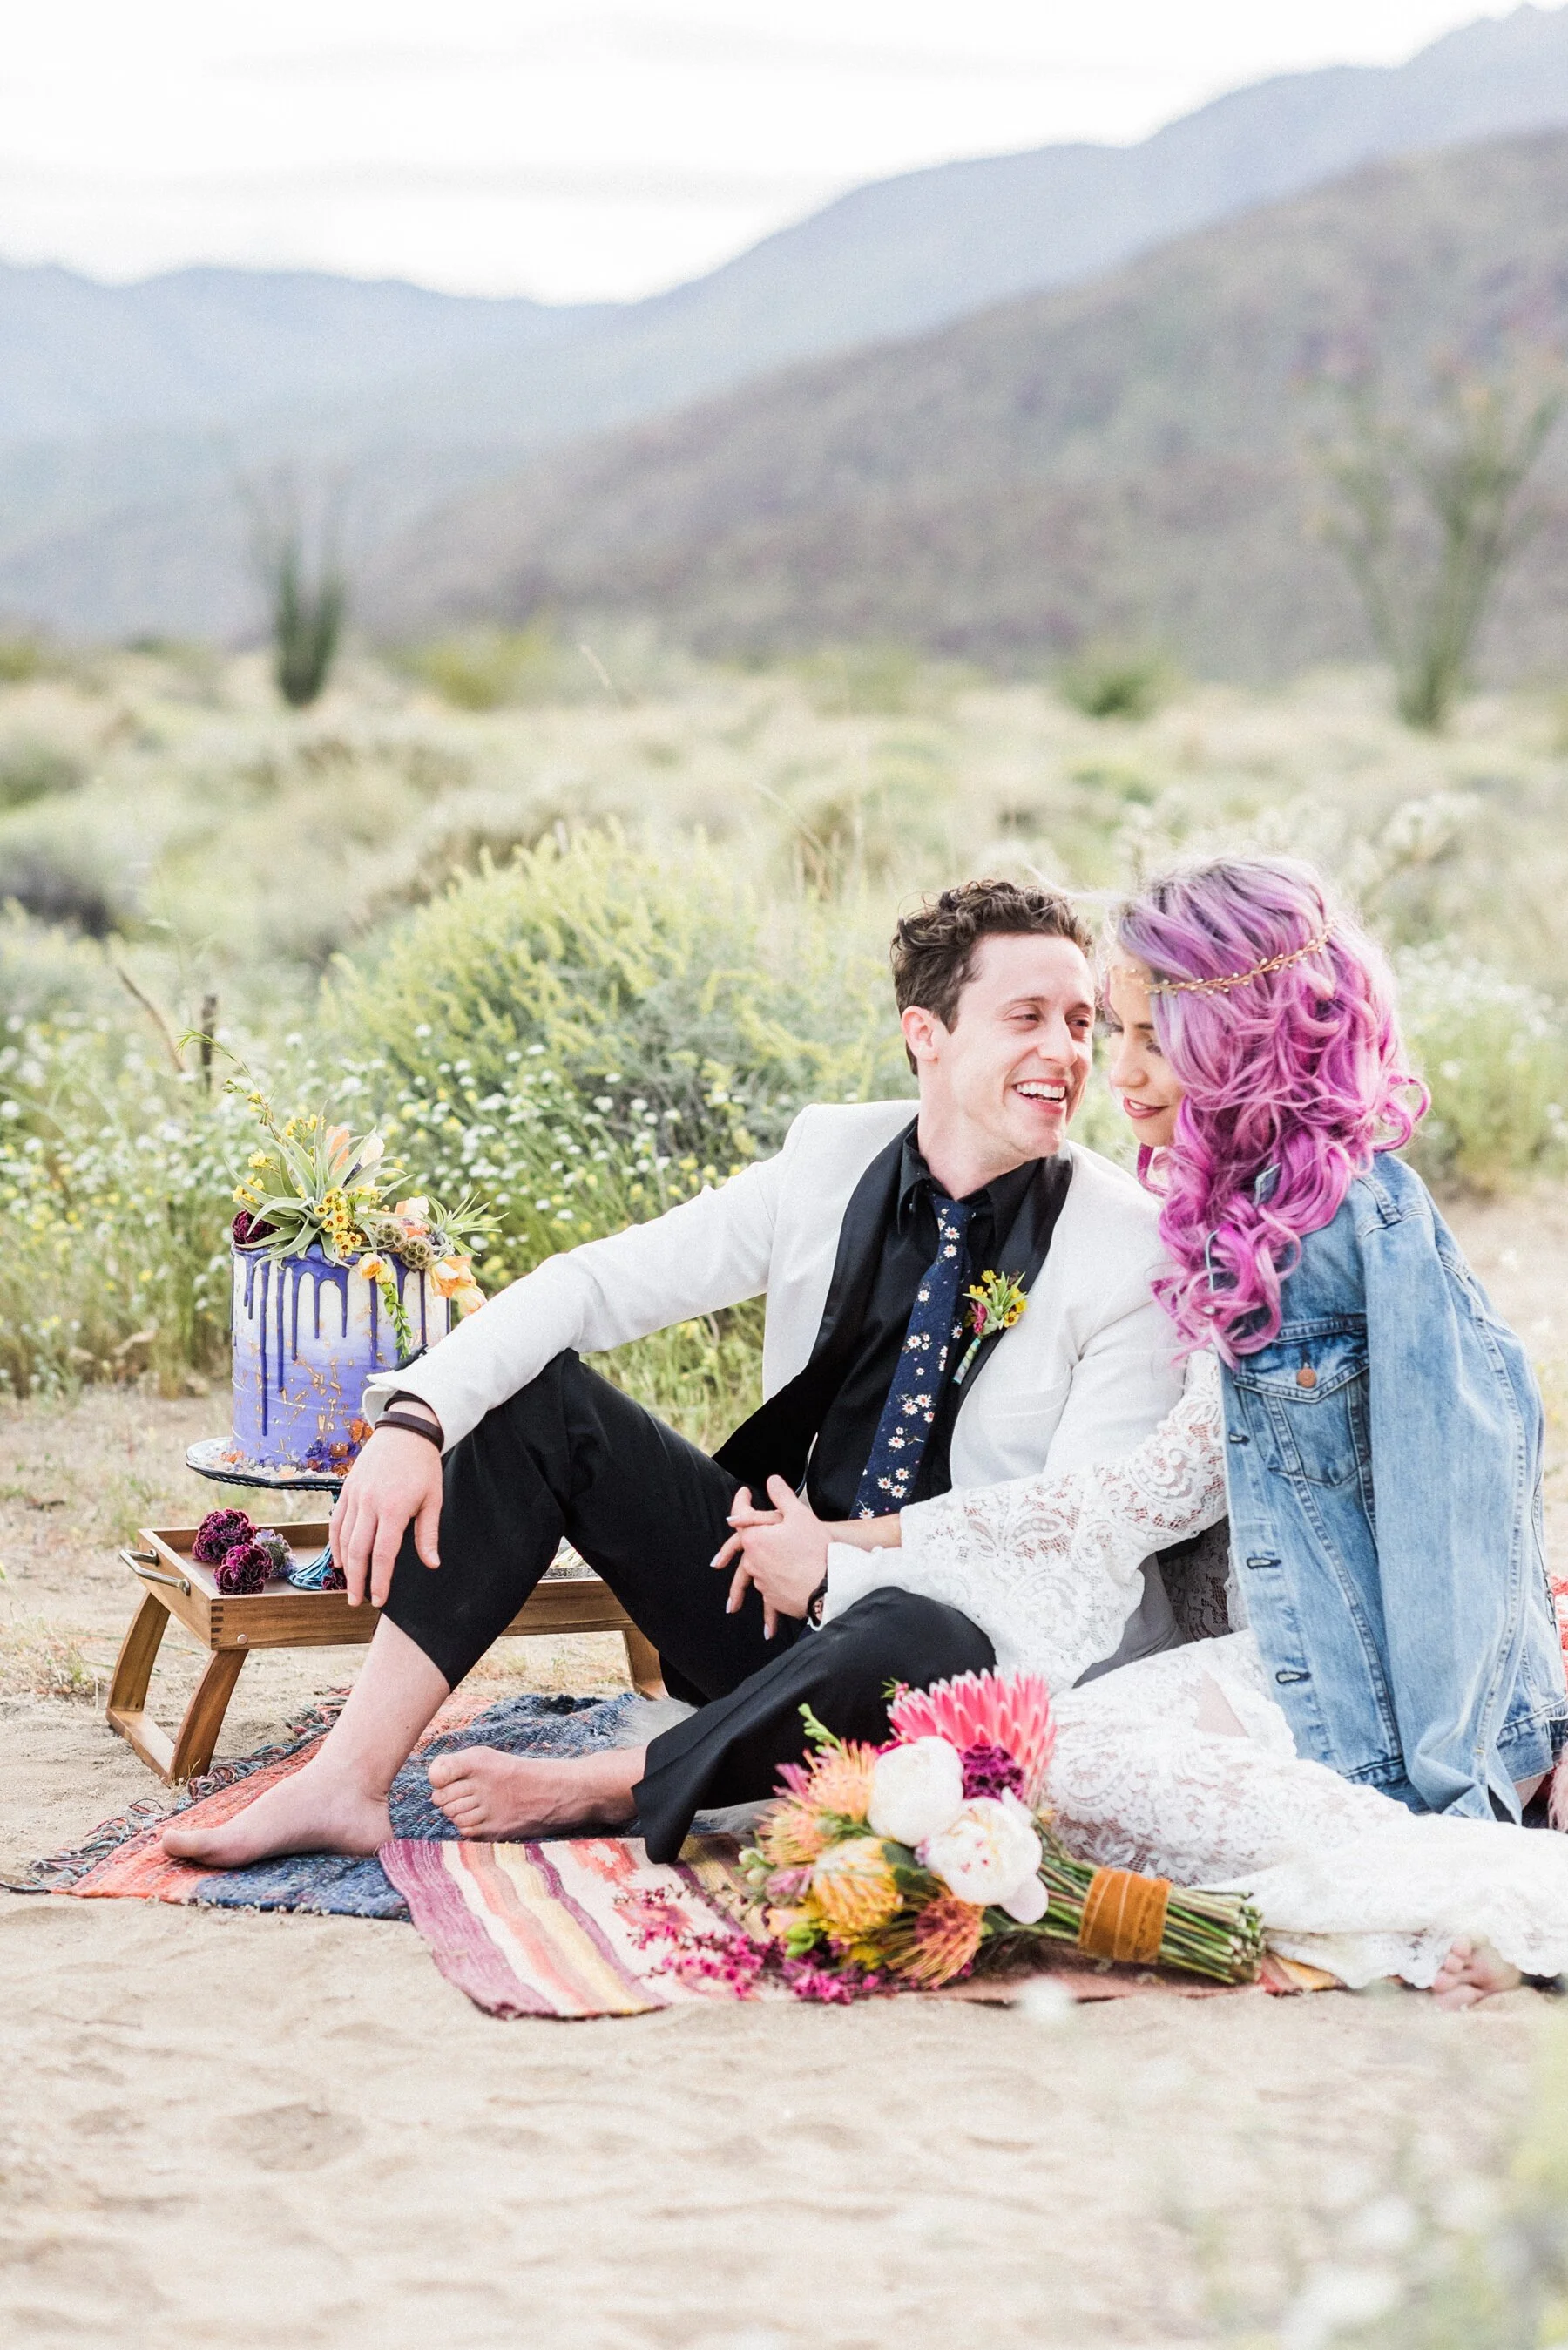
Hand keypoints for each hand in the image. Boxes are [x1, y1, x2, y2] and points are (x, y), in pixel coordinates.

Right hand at [330, 1427, 443, 1607]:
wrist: (405, 1432)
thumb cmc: (423, 1467)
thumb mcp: (433, 1499)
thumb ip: (427, 1534)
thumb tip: (431, 1564)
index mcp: (393, 1508)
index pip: (383, 1554)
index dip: (380, 1580)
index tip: (378, 1600)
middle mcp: (369, 1504)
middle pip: (358, 1551)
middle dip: (357, 1580)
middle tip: (357, 1601)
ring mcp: (355, 1496)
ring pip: (344, 1538)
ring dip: (346, 1565)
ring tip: (349, 1586)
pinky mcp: (347, 1489)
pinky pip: (337, 1521)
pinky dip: (336, 1543)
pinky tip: (341, 1559)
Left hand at [713, 1475, 829, 1636]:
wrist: (829, 1583)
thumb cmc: (816, 1548)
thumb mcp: (800, 1515)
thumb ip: (782, 1495)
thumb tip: (772, 1480)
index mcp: (756, 1538)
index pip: (741, 1518)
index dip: (740, 1503)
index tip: (743, 1494)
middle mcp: (754, 1561)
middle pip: (738, 1557)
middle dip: (726, 1556)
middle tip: (716, 1563)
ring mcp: (763, 1582)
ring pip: (751, 1582)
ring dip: (742, 1592)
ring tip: (732, 1606)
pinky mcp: (775, 1598)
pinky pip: (767, 1602)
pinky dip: (767, 1615)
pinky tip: (767, 1630)